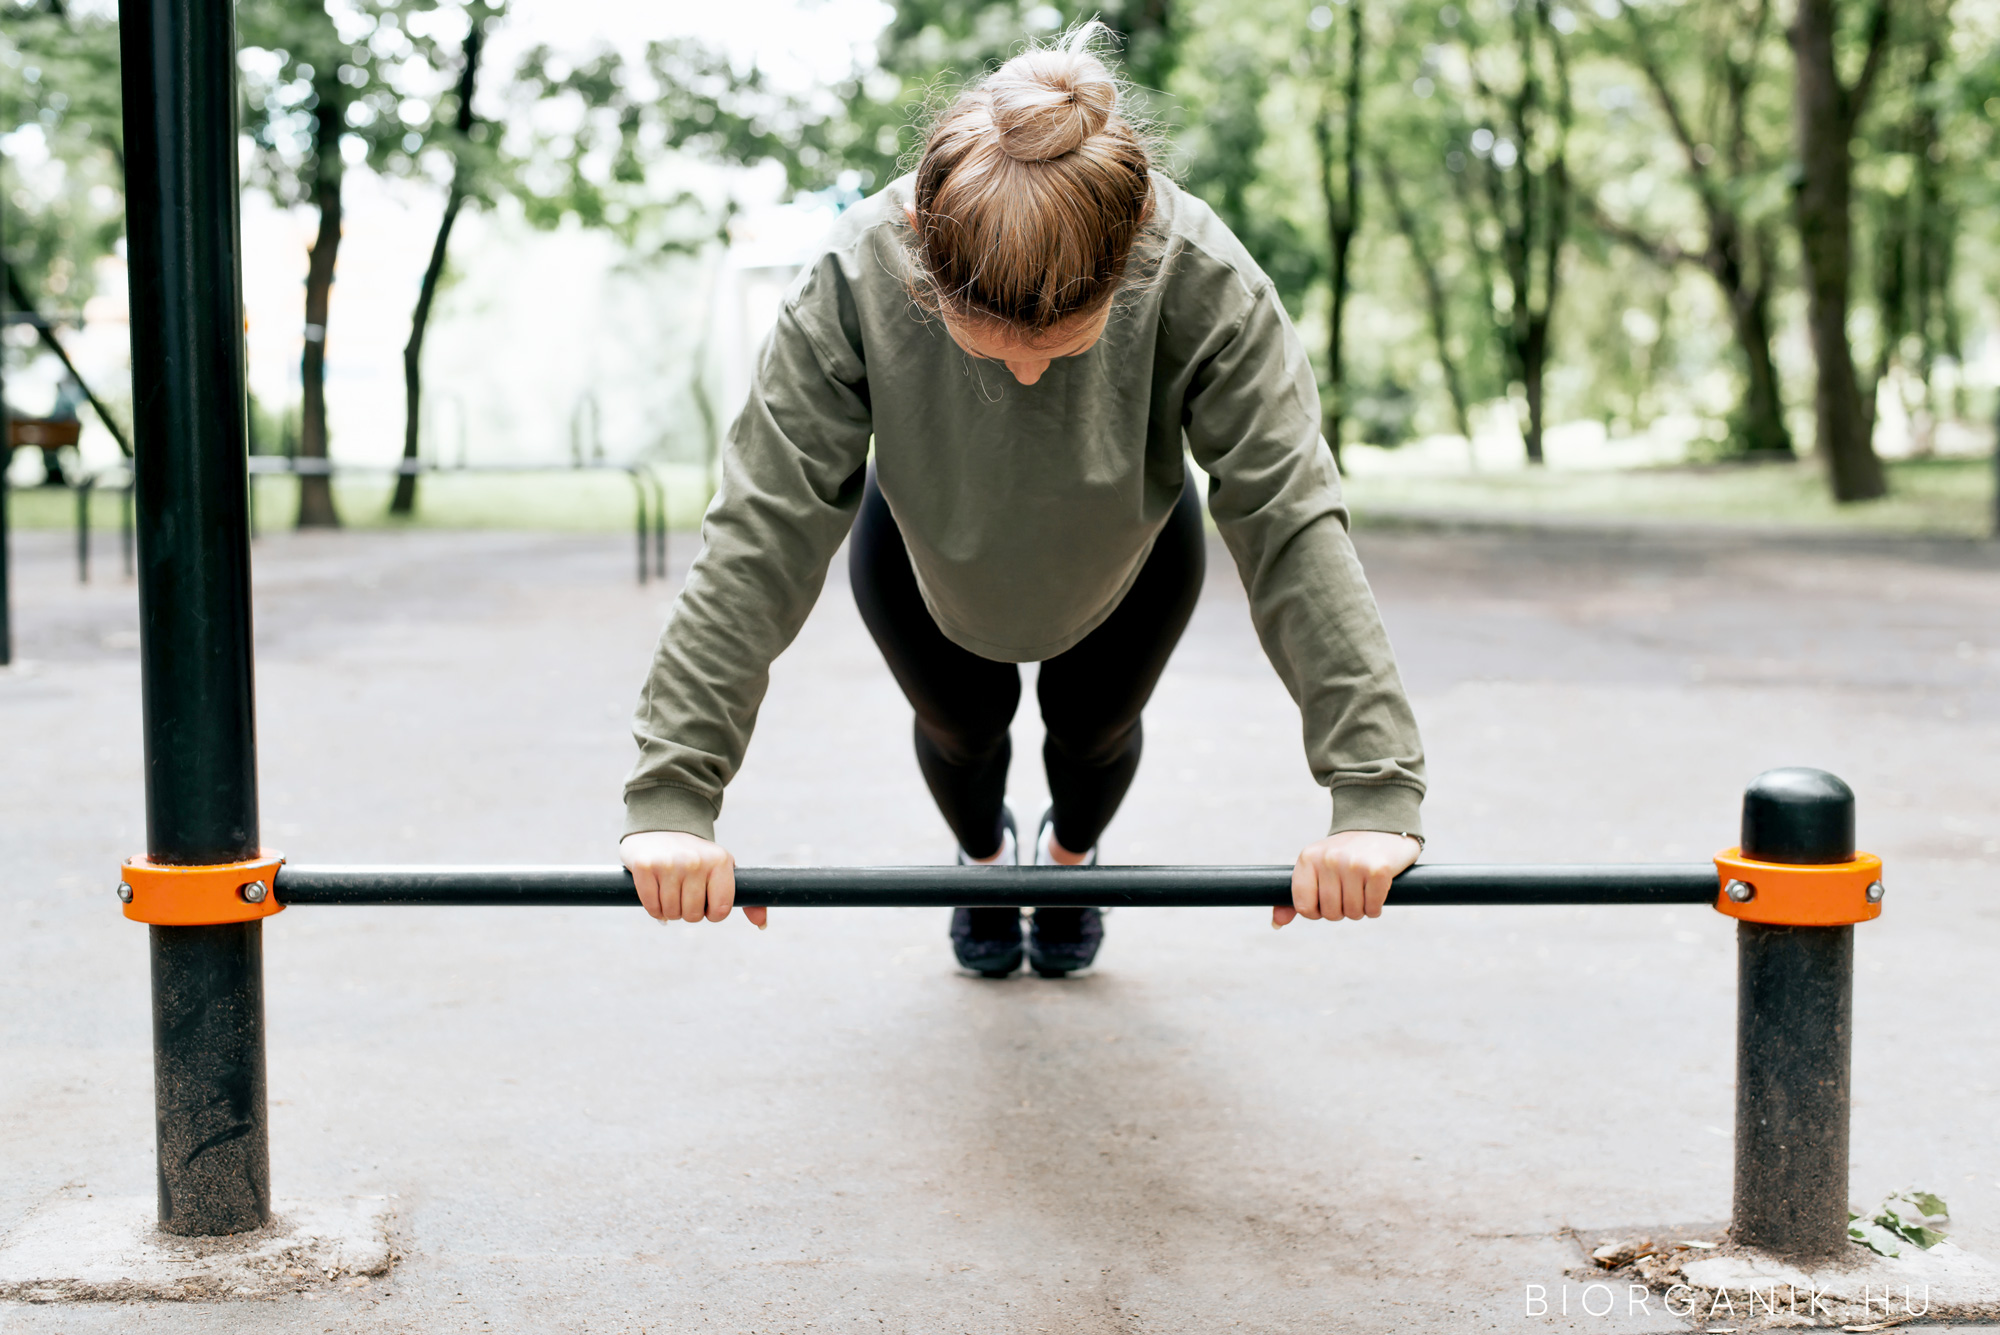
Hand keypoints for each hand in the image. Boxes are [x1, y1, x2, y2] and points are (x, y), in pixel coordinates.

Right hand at [621, 831, 763, 928]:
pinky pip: (651, 907)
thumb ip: (746, 898)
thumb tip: (762, 924)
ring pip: (671, 913)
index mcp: (720, 861)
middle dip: (689, 911)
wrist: (662, 827)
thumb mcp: (724, 870)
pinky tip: (657, 892)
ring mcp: (670, 863)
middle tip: (685, 892)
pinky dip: (653, 908)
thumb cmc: (698, 857)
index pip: (720, 911)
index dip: (712, 913)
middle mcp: (696, 861)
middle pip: (693, 915)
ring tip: (671, 890)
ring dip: (670, 910)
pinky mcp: (645, 866)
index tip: (707, 900)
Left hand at [1275, 831, 1420, 927]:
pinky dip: (1375, 908)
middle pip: (1330, 913)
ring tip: (1362, 890)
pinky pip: (1373, 909)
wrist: (1379, 828)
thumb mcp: (1315, 867)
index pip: (1303, 906)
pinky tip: (1376, 891)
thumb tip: (1277, 923)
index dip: (1316, 912)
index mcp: (1308, 858)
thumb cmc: (1343, 856)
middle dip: (1342, 911)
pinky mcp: (1378, 870)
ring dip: (1360, 910)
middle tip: (1349, 892)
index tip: (1326, 901)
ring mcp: (1353, 864)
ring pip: (1353, 913)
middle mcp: (1328, 859)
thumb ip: (1298, 895)